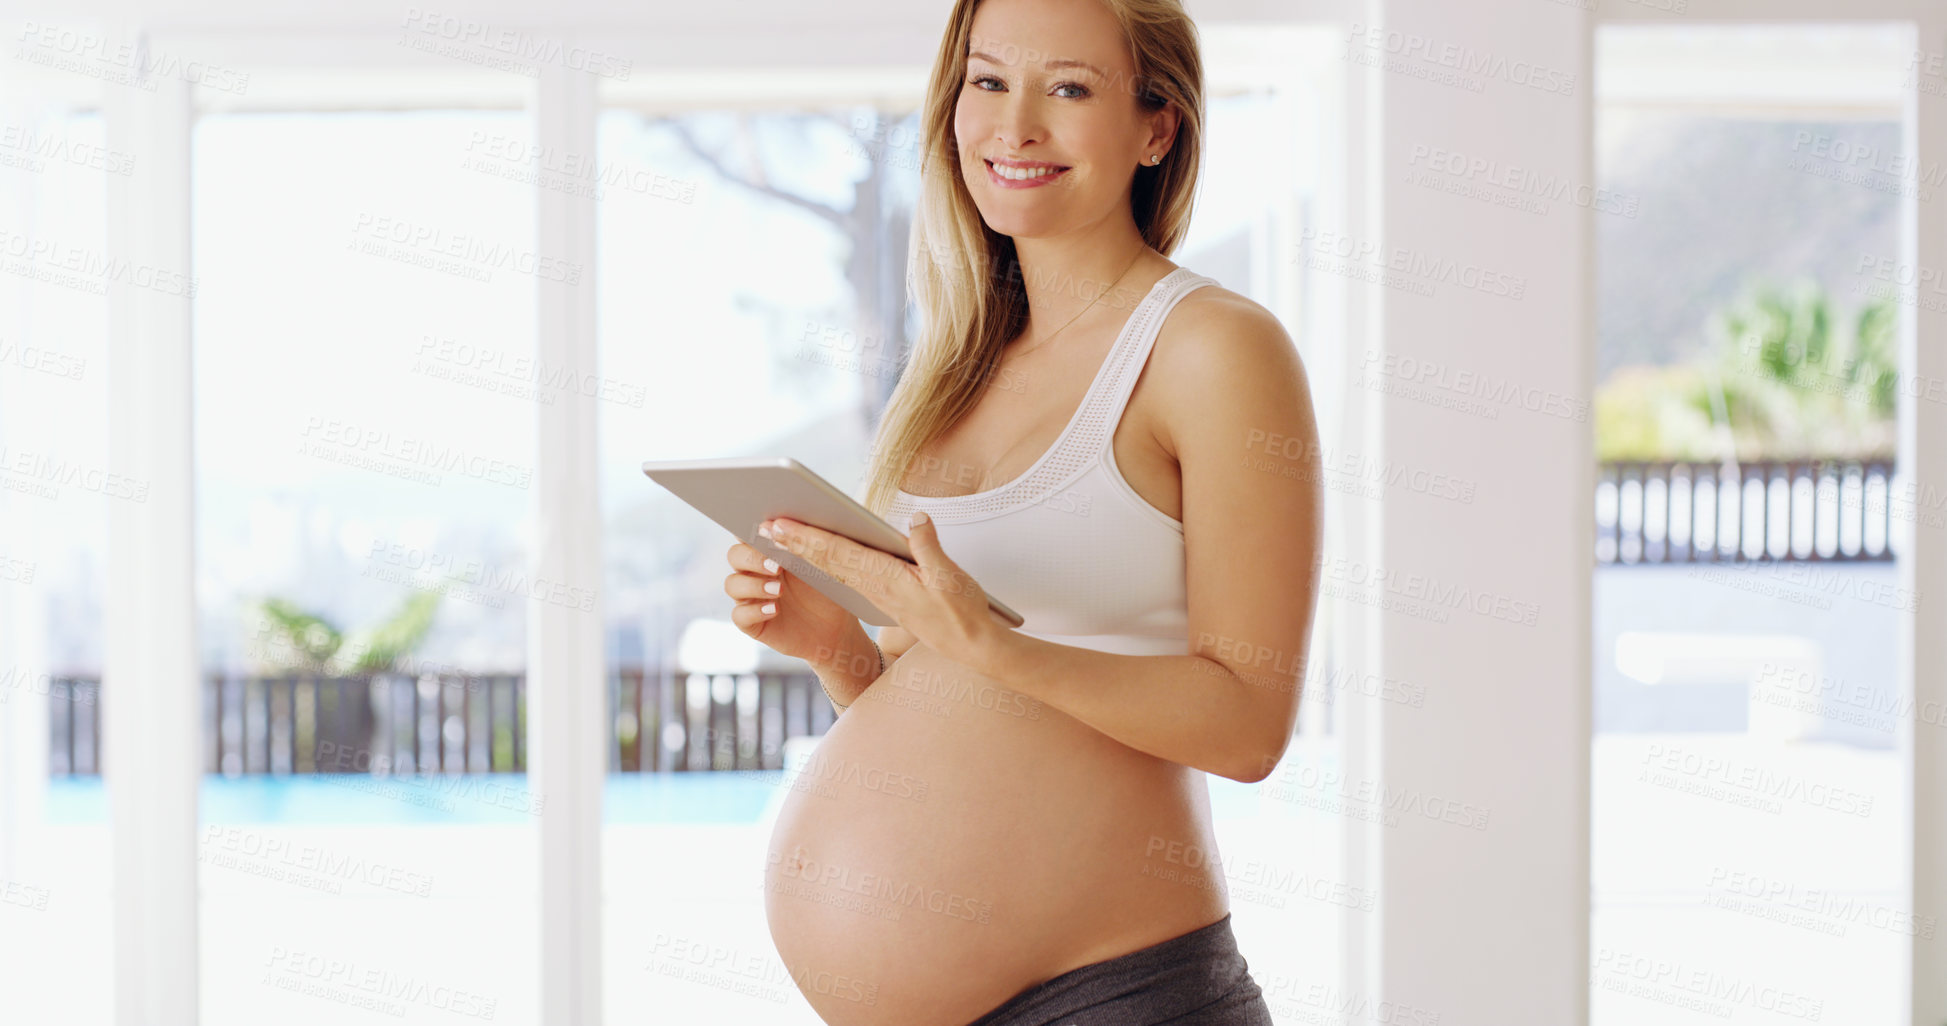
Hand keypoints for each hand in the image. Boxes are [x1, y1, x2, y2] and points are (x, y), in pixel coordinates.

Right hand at [722, 540, 870, 674]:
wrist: (835, 630)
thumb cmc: (828, 593)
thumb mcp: (820, 567)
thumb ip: (800, 546)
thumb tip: (780, 526)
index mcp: (770, 552)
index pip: (748, 534)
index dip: (752, 532)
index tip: (768, 533)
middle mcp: (756, 572)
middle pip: (735, 555)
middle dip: (752, 558)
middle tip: (776, 567)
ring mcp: (751, 597)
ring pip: (732, 584)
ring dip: (753, 585)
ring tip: (778, 590)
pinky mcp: (751, 622)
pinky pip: (739, 615)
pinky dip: (754, 611)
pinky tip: (774, 610)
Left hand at [758, 511, 1001, 668]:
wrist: (970, 646)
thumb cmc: (963, 613)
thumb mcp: (952, 577)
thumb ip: (929, 547)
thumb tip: (915, 519)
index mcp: (888, 578)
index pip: (839, 553)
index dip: (807, 538)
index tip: (780, 525)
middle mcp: (876, 587)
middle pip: (827, 560)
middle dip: (794, 543)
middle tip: (763, 526)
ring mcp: (878, 593)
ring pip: (833, 569)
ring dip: (804, 553)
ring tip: (779, 537)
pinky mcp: (884, 597)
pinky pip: (847, 578)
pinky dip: (826, 564)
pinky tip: (814, 557)